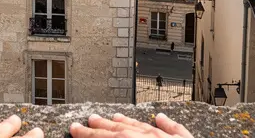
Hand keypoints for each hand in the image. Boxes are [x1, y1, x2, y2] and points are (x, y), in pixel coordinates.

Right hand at [69, 113, 193, 137]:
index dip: (92, 136)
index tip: (76, 130)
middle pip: (127, 133)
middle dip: (106, 127)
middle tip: (89, 121)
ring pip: (149, 129)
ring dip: (130, 123)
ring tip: (115, 117)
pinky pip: (178, 132)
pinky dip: (168, 124)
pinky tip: (160, 117)